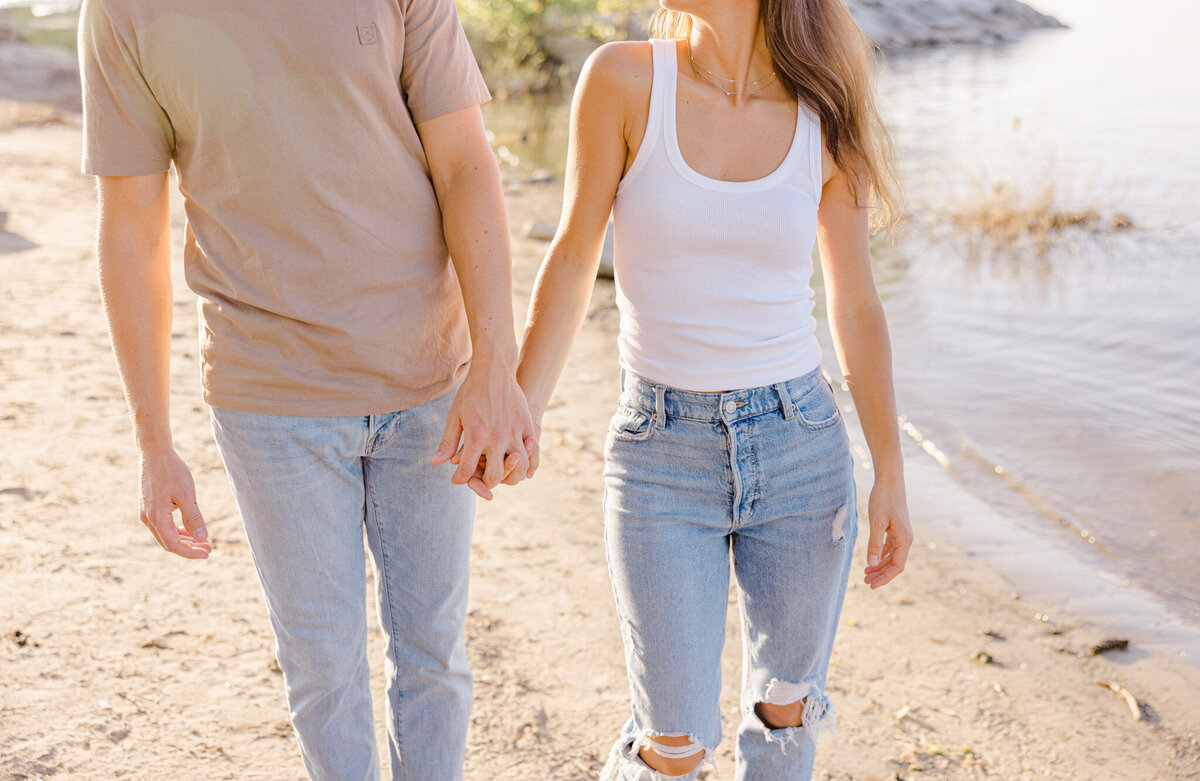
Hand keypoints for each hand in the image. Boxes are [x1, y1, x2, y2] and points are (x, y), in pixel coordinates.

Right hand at [138, 447, 210, 558]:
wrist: (154, 452)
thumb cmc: (172, 470)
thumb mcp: (187, 494)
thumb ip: (193, 517)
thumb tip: (202, 538)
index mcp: (156, 517)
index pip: (173, 544)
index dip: (190, 552)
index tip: (207, 553)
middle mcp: (148, 518)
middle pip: (168, 542)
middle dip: (189, 548)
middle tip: (209, 548)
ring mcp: (146, 512)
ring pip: (165, 534)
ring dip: (184, 540)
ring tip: (202, 541)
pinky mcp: (148, 506)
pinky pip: (162, 525)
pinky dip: (176, 530)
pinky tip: (189, 530)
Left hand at [431, 358, 538, 499]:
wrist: (494, 370)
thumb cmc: (471, 392)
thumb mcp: (455, 415)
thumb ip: (448, 442)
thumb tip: (437, 463)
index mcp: (476, 435)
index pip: (467, 470)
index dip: (460, 479)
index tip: (458, 479)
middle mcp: (496, 436)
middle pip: (495, 476)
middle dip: (486, 484)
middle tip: (481, 480)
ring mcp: (514, 432)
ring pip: (519, 468)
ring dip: (510, 476)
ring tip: (502, 474)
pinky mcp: (527, 426)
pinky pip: (533, 453)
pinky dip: (528, 464)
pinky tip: (521, 466)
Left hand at [863, 475, 911, 588]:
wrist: (890, 480)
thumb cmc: (883, 499)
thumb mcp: (876, 521)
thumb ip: (874, 543)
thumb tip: (871, 563)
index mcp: (904, 539)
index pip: (897, 566)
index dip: (885, 578)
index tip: (872, 586)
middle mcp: (906, 539)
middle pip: (894, 564)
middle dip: (881, 574)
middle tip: (865, 582)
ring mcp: (901, 534)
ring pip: (891, 556)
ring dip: (879, 566)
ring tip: (866, 574)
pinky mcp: (896, 529)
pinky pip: (889, 548)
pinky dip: (880, 555)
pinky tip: (871, 561)